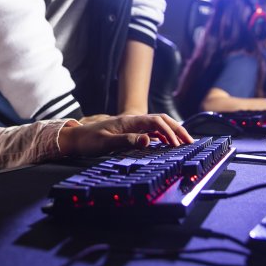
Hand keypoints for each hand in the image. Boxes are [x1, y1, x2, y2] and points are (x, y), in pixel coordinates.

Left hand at [58, 113, 191, 156]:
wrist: (75, 138)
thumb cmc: (88, 141)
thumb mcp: (105, 143)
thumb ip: (127, 140)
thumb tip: (148, 140)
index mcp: (128, 121)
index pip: (155, 122)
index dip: (168, 132)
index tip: (176, 145)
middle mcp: (132, 120)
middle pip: (160, 120)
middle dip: (177, 129)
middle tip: (190, 141)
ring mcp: (132, 125)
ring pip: (158, 124)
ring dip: (172, 131)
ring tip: (184, 142)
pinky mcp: (130, 131)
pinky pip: (151, 130)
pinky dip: (163, 135)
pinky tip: (167, 143)